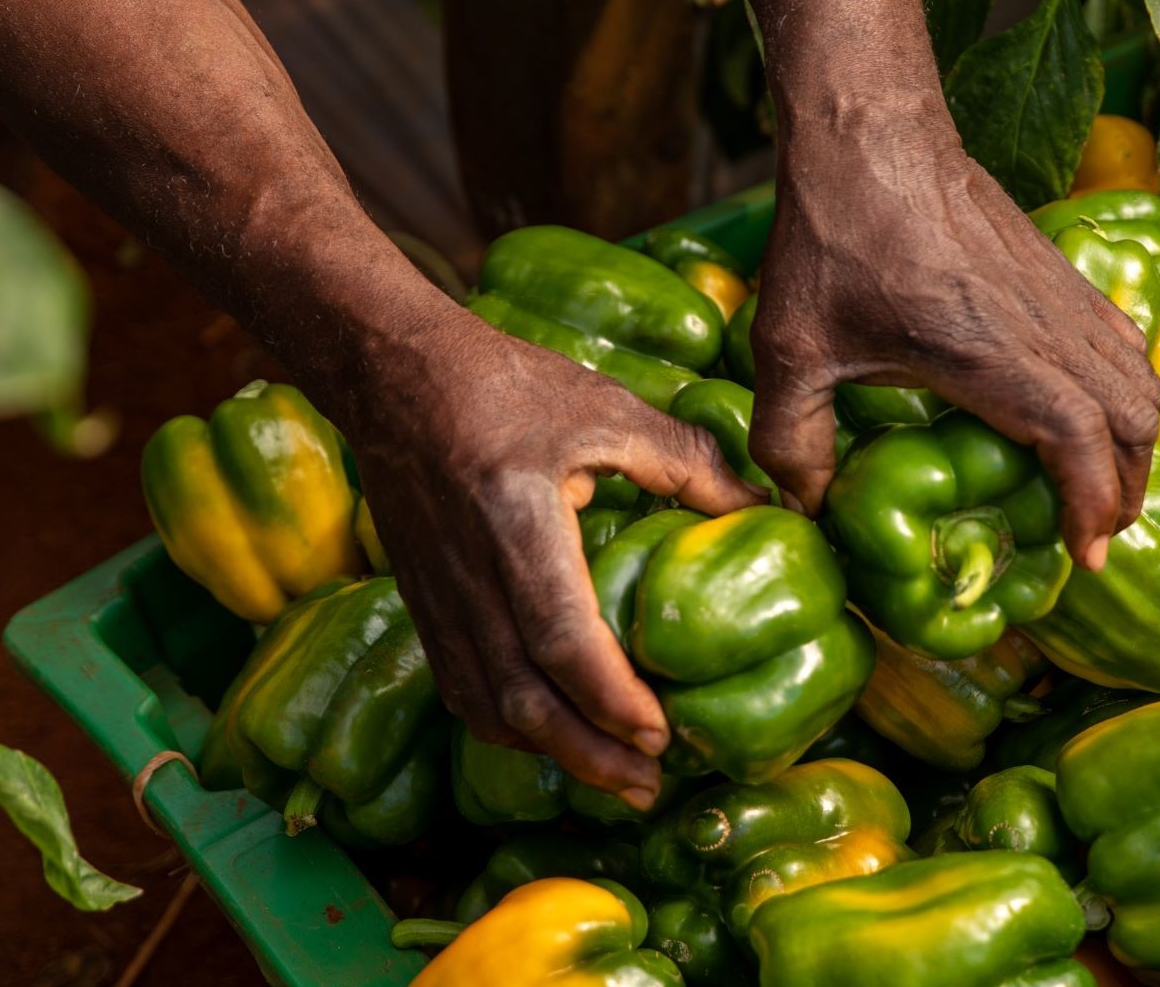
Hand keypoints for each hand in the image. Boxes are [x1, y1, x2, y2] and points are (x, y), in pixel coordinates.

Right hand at [336, 302, 762, 808]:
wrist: (394, 376)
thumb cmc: (506, 385)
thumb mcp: (606, 409)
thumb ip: (687, 462)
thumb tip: (766, 505)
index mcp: (516, 524)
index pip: (563, 640)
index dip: (612, 699)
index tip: (661, 732)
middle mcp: (469, 575)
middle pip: (524, 699)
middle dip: (590, 755)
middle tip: (651, 783)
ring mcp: (438, 598)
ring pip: (490, 708)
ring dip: (553, 754)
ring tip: (616, 777)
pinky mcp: (423, 606)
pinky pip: (464, 690)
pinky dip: (511, 730)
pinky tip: (555, 739)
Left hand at [748, 99, 1159, 568]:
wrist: (869, 132)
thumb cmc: (833, 238)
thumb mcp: (790, 350)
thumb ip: (792, 439)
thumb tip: (804, 508)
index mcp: (992, 355)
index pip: (1081, 444)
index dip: (1093, 508)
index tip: (1084, 559)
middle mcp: (1045, 326)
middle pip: (1134, 419)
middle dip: (1127, 487)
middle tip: (1095, 534)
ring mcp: (1060, 292)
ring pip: (1140, 376)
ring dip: (1136, 439)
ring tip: (1103, 485)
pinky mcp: (1057, 268)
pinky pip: (1122, 338)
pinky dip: (1126, 387)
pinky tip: (1089, 410)